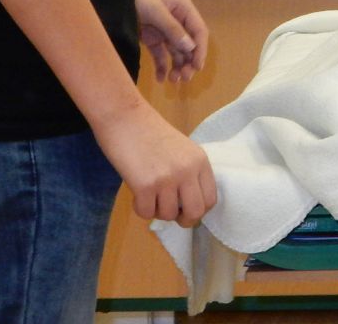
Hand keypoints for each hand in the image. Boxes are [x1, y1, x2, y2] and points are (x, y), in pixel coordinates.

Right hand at [90, 99, 218, 225]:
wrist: (126, 118)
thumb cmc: (151, 133)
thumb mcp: (182, 150)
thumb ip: (189, 173)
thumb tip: (188, 204)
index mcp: (200, 161)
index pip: (211, 199)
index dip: (199, 210)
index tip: (187, 209)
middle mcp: (188, 171)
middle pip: (196, 212)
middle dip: (183, 220)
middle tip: (171, 213)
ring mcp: (167, 179)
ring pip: (168, 215)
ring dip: (158, 211)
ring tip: (150, 194)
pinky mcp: (145, 186)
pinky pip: (146, 213)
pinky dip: (141, 209)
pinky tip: (137, 194)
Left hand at [136, 0, 208, 82]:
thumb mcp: (155, 10)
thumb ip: (172, 28)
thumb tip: (190, 47)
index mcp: (183, 9)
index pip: (198, 31)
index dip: (200, 49)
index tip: (197, 67)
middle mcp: (177, 21)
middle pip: (188, 44)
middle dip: (188, 62)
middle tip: (184, 78)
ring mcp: (164, 30)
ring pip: (176, 52)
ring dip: (177, 66)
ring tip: (173, 81)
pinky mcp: (151, 38)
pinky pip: (160, 54)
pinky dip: (162, 67)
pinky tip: (160, 79)